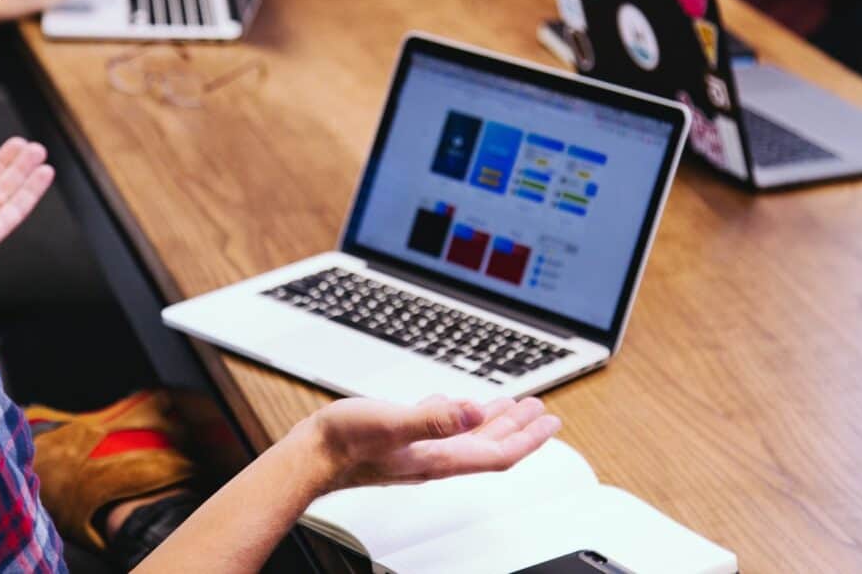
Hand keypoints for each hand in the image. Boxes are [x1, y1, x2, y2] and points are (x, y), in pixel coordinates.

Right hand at [303, 395, 560, 490]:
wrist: (311, 457)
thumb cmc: (346, 444)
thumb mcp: (393, 424)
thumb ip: (434, 418)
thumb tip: (474, 409)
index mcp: (440, 456)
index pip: (497, 452)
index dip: (528, 439)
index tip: (551, 422)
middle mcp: (435, 456)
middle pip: (489, 445)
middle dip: (519, 427)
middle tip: (541, 410)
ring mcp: (418, 450)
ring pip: (467, 437)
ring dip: (493, 421)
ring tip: (512, 407)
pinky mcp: (402, 440)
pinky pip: (442, 428)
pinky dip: (458, 416)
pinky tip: (455, 405)